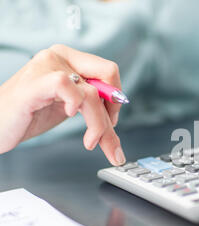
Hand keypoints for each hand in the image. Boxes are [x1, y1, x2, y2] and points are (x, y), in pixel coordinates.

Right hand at [0, 44, 125, 165]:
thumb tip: (116, 120)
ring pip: (91, 92)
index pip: (108, 71)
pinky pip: (66, 85)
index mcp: (69, 59)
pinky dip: (75, 103)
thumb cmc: (28, 115)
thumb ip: (93, 106)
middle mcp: (59, 57)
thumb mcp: (69, 108)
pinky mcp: (34, 83)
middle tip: (108, 136)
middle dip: (113, 111)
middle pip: (107, 76)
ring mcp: (46, 67)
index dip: (116, 98)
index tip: (111, 121)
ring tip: (91, 142)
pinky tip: (69, 115)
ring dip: (99, 124)